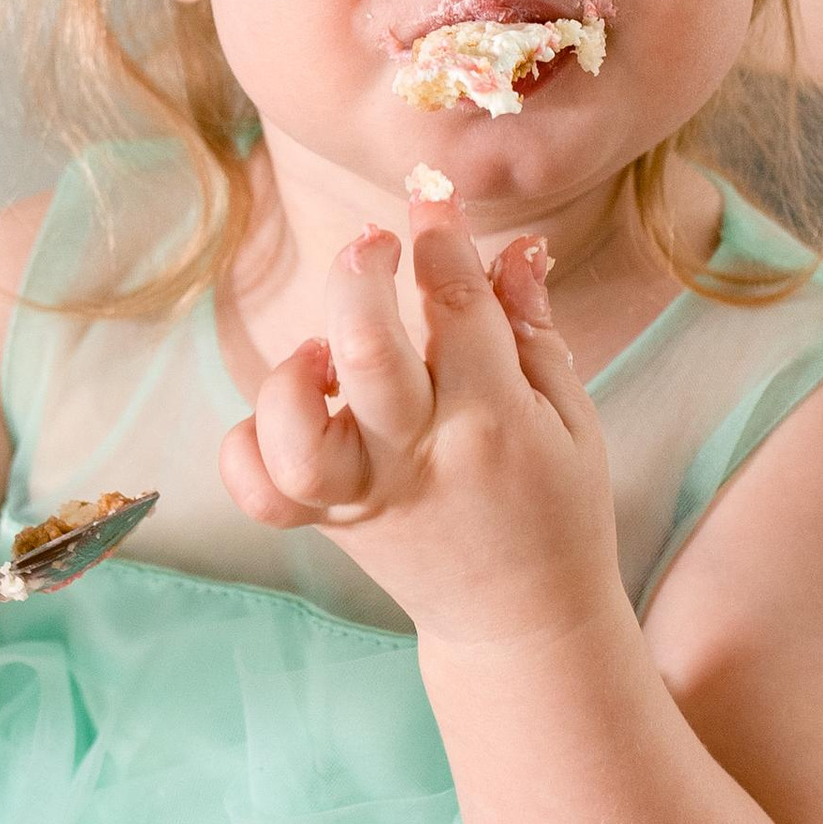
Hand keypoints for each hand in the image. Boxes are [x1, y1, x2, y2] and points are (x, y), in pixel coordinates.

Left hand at [219, 211, 620, 651]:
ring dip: (295, 374)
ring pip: (296, 438)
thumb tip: (515, 245)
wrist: (521, 625)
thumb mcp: (571, 417)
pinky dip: (251, 441)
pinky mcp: (327, 523)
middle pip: (368, 355)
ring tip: (323, 352)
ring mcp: (364, 496)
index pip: (458, 307)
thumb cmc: (555, 507)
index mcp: (495, 423)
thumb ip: (532, 328)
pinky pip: (259, 487)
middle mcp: (420, 458)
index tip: (431, 198)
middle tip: (371, 247)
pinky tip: (297, 408)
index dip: (440, 237)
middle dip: (361, 278)